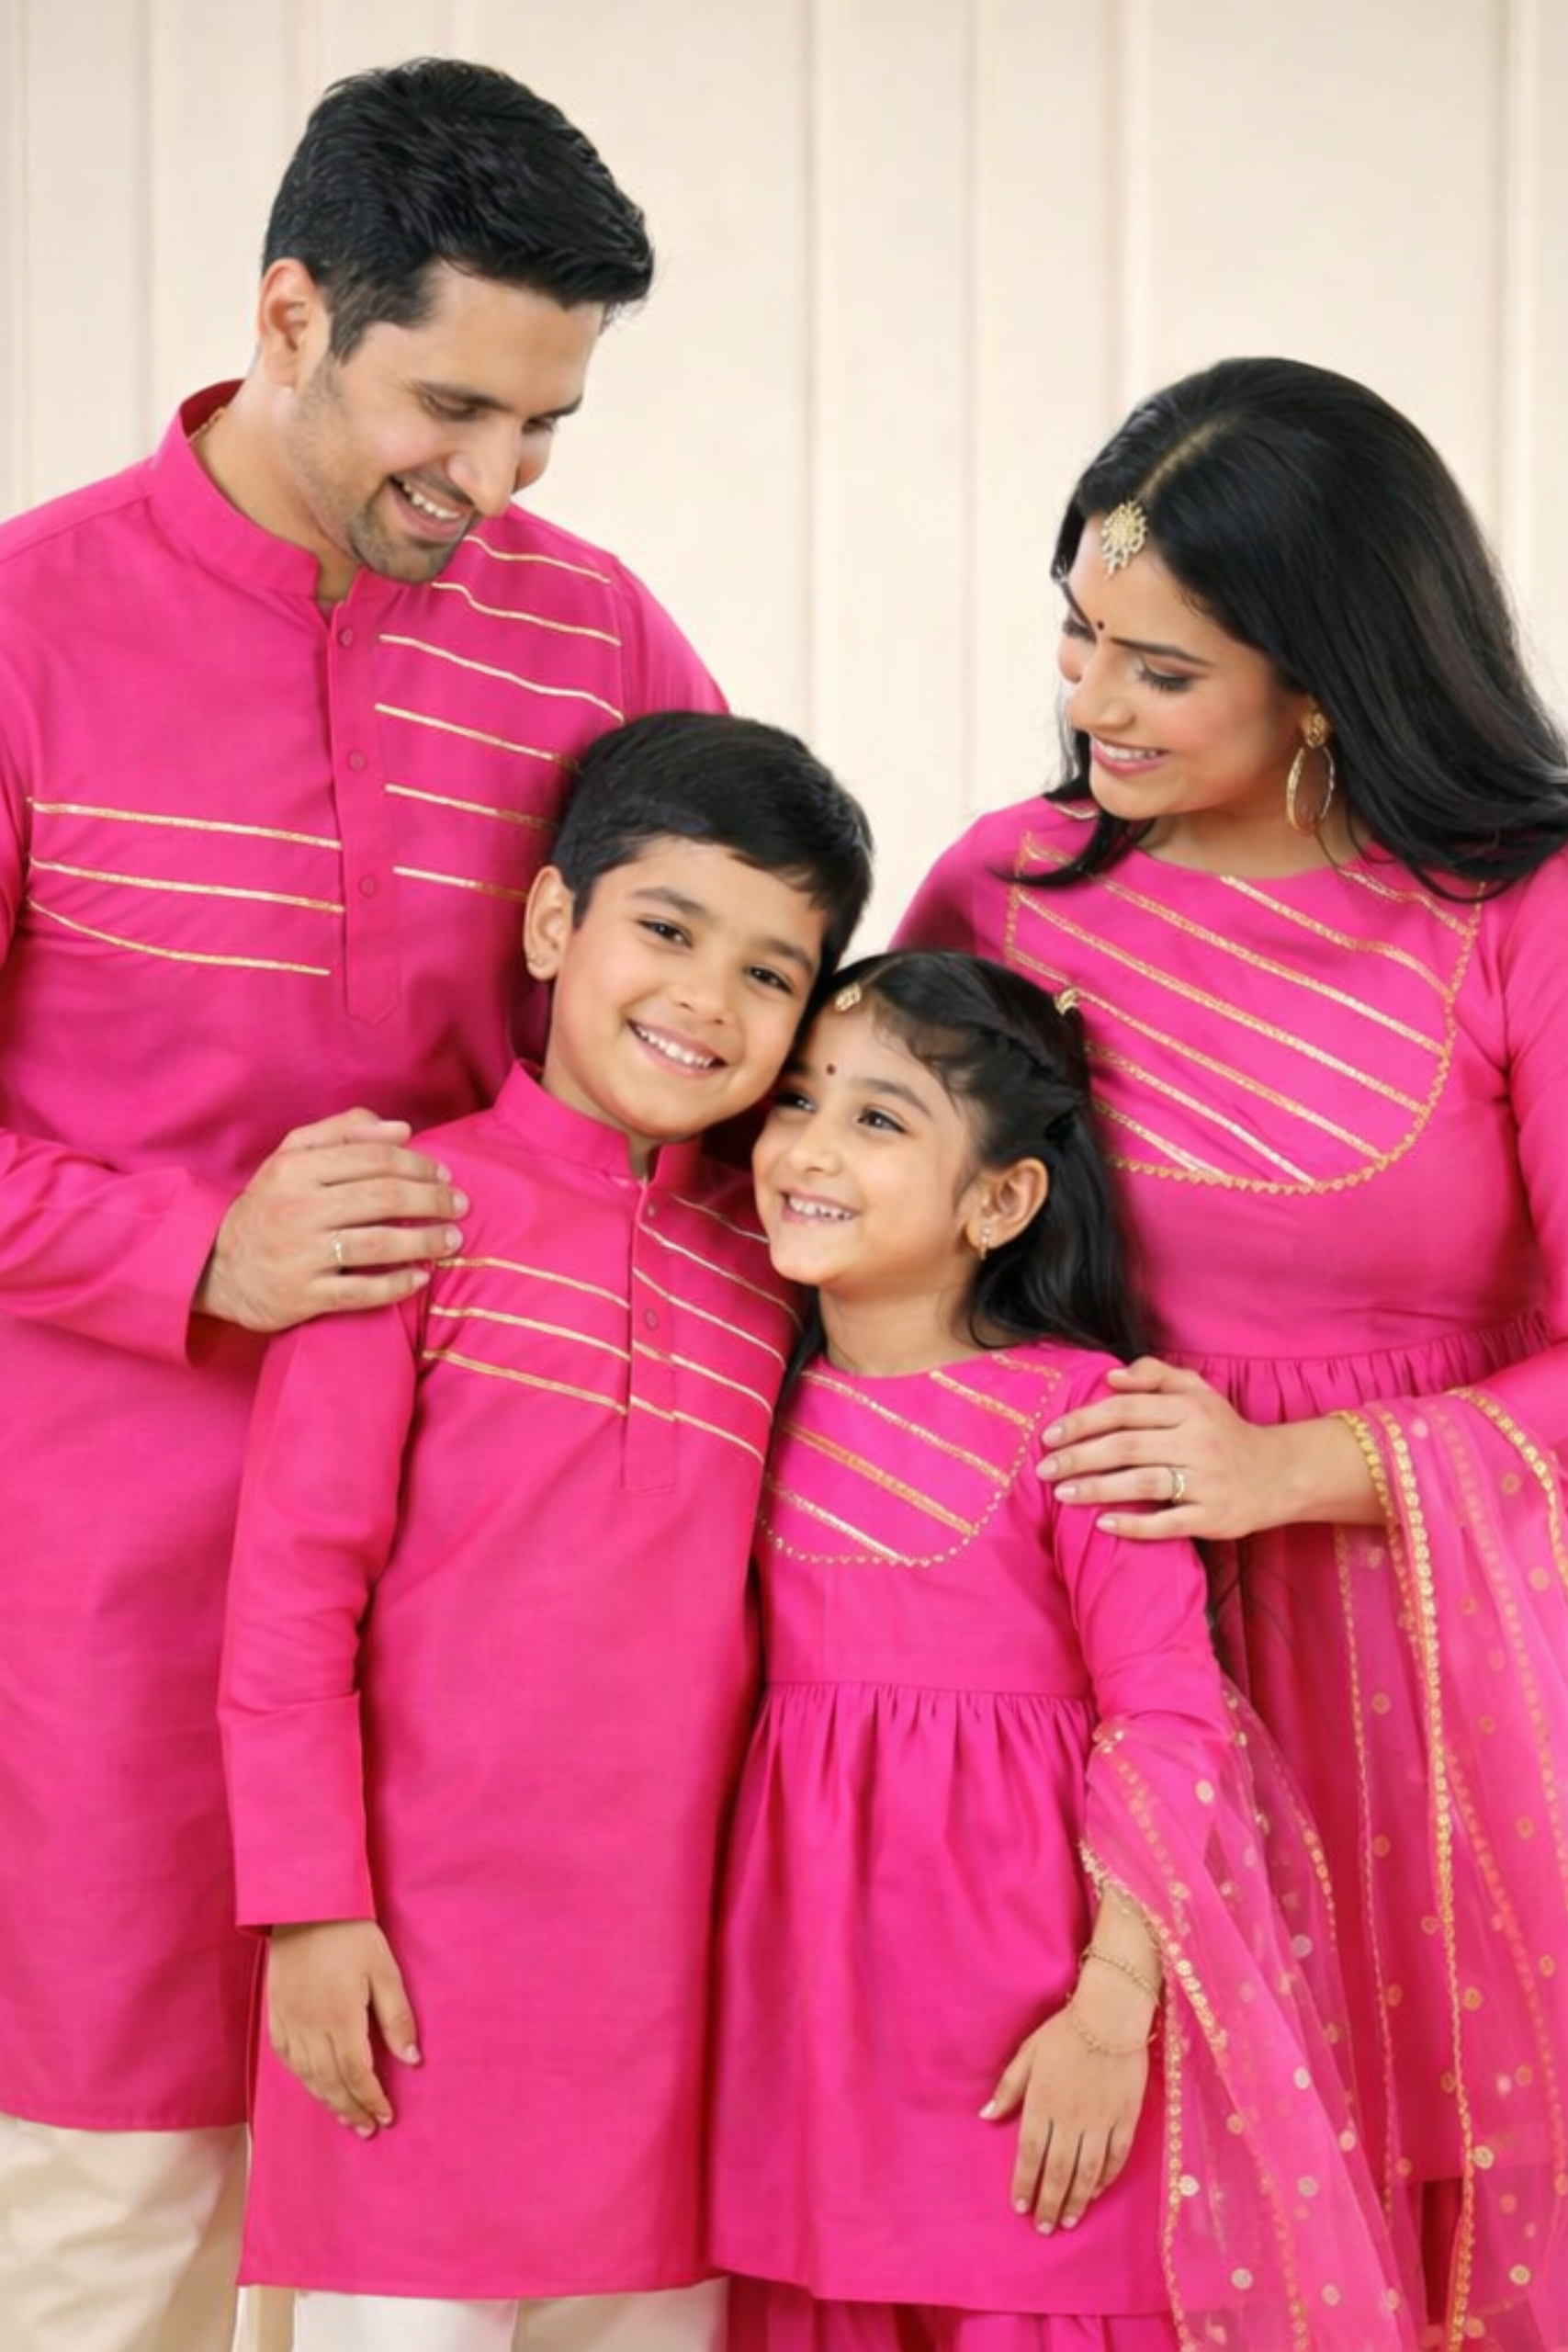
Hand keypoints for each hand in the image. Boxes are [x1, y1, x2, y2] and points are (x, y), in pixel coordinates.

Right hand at [194, 1109, 468, 1331]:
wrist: (217, 1268)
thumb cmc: (268, 1206)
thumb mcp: (291, 1157)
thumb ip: (343, 1131)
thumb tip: (401, 1128)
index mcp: (296, 1169)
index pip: (372, 1158)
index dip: (416, 1165)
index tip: (444, 1176)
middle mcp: (298, 1208)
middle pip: (382, 1198)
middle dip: (431, 1201)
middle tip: (460, 1206)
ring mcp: (300, 1254)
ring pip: (376, 1244)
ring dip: (423, 1241)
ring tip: (452, 1240)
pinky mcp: (303, 1295)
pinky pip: (360, 1291)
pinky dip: (395, 1285)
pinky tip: (420, 1279)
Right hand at [266, 1920, 420, 2135]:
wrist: (305, 1905)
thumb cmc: (351, 1934)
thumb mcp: (385, 1970)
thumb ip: (397, 2017)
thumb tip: (412, 2060)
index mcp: (341, 2017)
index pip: (358, 2073)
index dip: (373, 2099)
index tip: (386, 2116)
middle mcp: (311, 2027)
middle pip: (331, 2082)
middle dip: (351, 2109)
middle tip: (367, 2129)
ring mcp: (289, 2022)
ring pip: (307, 2076)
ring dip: (327, 2101)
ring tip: (346, 2118)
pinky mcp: (275, 2015)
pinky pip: (287, 2060)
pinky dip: (302, 2080)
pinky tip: (315, 2087)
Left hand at [982, 2009, 1147, 2231]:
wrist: (1111, 2015)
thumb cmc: (1065, 2032)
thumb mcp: (1028, 2052)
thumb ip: (1008, 2087)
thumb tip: (986, 2116)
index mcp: (1043, 2102)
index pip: (1029, 2153)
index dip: (1024, 2183)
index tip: (1019, 2207)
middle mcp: (1071, 2117)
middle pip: (1058, 2170)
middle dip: (1048, 2202)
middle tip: (1043, 2228)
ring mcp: (1101, 2120)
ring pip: (1087, 2172)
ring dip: (1077, 2200)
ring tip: (1068, 2220)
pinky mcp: (1126, 2119)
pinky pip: (1115, 2157)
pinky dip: (1105, 2179)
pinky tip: (1096, 2192)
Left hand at [1037, 1358, 1380, 1536]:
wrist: (1278, 1474)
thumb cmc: (1224, 1431)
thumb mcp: (1198, 1391)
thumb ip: (1156, 1375)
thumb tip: (1111, 1377)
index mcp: (1188, 1409)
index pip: (1125, 1410)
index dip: (1083, 1421)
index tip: (1049, 1435)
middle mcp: (1197, 1441)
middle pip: (1127, 1446)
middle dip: (1080, 1457)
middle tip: (1044, 1470)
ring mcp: (1206, 1481)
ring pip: (1144, 1482)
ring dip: (1098, 1488)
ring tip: (1063, 1494)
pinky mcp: (1213, 1517)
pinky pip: (1169, 1523)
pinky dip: (1135, 1525)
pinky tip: (1104, 1524)